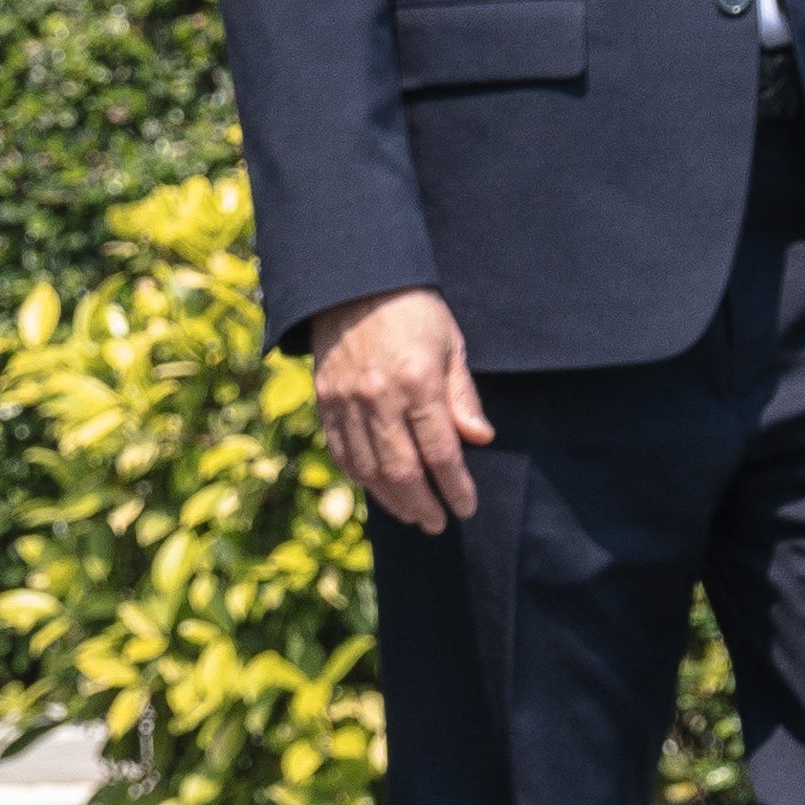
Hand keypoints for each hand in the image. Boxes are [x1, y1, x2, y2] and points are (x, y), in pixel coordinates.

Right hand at [310, 286, 494, 532]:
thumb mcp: (450, 345)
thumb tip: (481, 439)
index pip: (441, 453)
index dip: (455, 488)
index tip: (466, 507)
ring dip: (391, 500)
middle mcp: (379, 396)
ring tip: (411, 514)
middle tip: (438, 523)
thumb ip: (463, 396)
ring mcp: (346, 400)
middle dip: (423, 505)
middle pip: (402, 471)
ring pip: (368, 469)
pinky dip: (359, 476)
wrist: (351, 281)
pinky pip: (340, 451)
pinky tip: (376, 486)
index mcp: (418, 382)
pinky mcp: (324, 399)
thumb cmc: (411, 311)